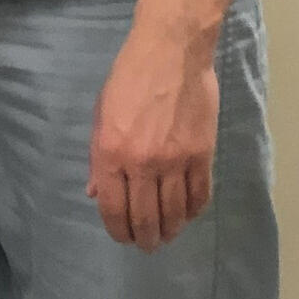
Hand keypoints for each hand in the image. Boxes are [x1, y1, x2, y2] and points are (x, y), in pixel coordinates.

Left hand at [87, 18, 218, 250]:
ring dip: (170, 230)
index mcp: (110, 152)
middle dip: (145, 237)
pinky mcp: (202, 155)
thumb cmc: (128, 78)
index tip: (122, 237)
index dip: (117, 229)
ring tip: (166, 236)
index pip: (113, 207)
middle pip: (145, 216)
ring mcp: (175, 161)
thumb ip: (99, 157)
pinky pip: (199, 195)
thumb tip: (96, 192)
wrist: (170, 53)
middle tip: (147, 245)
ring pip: (175, 212)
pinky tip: (187, 215)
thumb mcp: (101, 114)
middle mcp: (142, 162)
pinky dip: (193, 211)